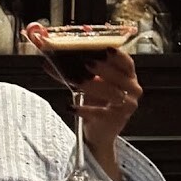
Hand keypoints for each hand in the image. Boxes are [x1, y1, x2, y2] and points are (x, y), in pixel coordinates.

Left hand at [72, 47, 140, 180]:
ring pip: (112, 93)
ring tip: (76, 81)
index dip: (118, 56)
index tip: (106, 49)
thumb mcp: (86, 84)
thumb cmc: (96, 102)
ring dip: (92, 85)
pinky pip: (98, 112)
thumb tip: (48, 63)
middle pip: (119, 76)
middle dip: (102, 69)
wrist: (99, 130)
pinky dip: (82, 109)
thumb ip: (71, 73)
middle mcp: (131, 90)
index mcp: (128, 77)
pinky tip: (70, 106)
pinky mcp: (114, 120)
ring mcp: (125, 106)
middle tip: (87, 63)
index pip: (127, 63)